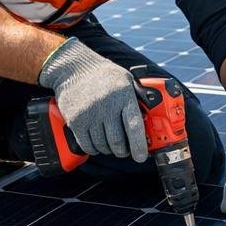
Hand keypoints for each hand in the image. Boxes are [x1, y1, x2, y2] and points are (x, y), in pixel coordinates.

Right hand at [38, 38, 146, 160]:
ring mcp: (90, 115)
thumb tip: (152, 118)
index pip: (134, 126)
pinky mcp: (76, 121)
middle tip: (125, 150)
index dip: (139, 145)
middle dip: (124, 150)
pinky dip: (94, 149)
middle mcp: (106, 106)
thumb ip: (138, 98)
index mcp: (123, 96)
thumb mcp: (126, 80)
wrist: (73, 69)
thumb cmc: (104, 76)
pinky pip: (87, 145)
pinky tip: (97, 143)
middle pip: (118, 142)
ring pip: (103, 146)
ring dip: (109, 149)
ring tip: (110, 143)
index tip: (141, 157)